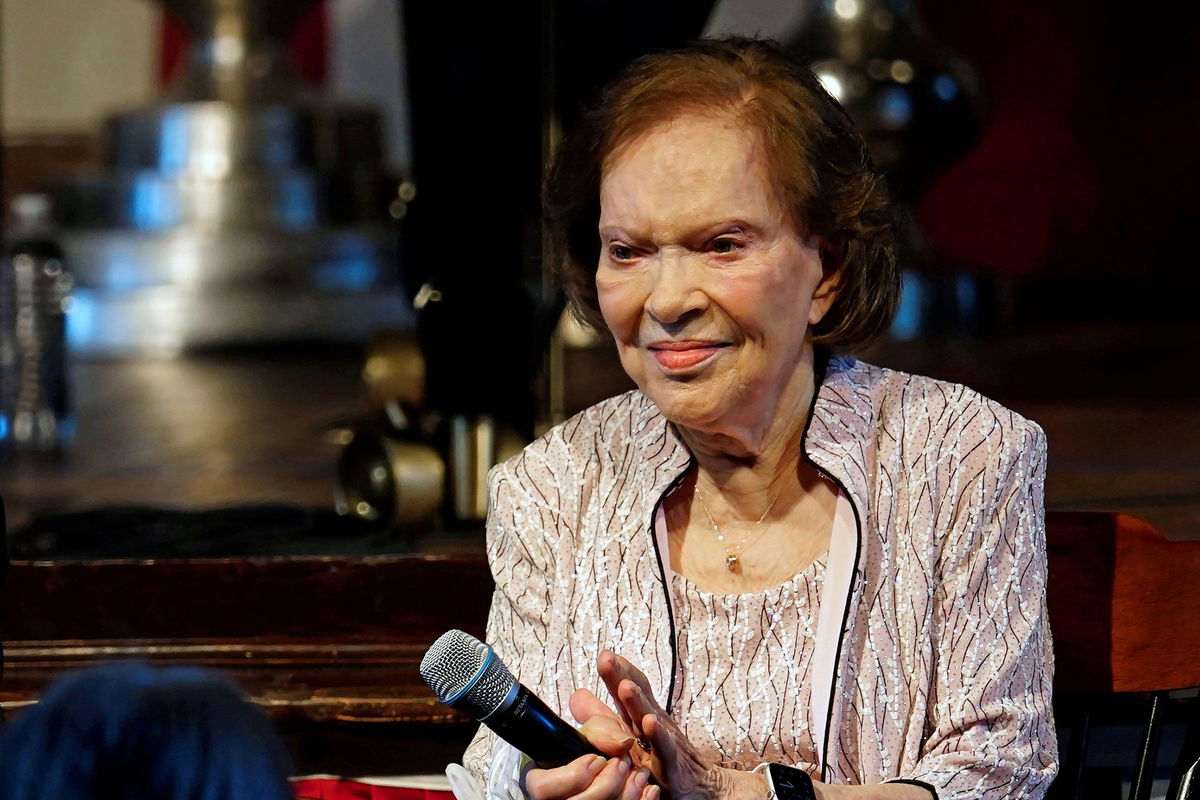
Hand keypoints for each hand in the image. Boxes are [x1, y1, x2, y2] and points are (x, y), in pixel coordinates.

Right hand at [524, 688, 659, 799]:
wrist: (612, 769)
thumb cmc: (597, 749)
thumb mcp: (596, 730)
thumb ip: (603, 728)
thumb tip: (622, 742)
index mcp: (543, 781)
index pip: (544, 788)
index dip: (573, 775)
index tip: (596, 759)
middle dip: (607, 783)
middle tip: (622, 763)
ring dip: (627, 792)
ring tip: (640, 773)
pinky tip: (649, 788)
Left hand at [598, 651, 766, 799]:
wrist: (703, 789)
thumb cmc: (663, 761)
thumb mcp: (630, 739)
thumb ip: (604, 718)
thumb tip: (576, 697)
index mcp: (642, 717)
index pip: (631, 687)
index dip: (618, 671)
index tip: (604, 655)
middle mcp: (655, 724)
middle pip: (638, 696)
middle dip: (622, 676)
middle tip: (606, 658)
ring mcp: (666, 744)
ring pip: (650, 719)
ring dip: (638, 702)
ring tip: (625, 687)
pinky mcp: (674, 767)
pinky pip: (665, 750)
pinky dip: (659, 736)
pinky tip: (651, 724)